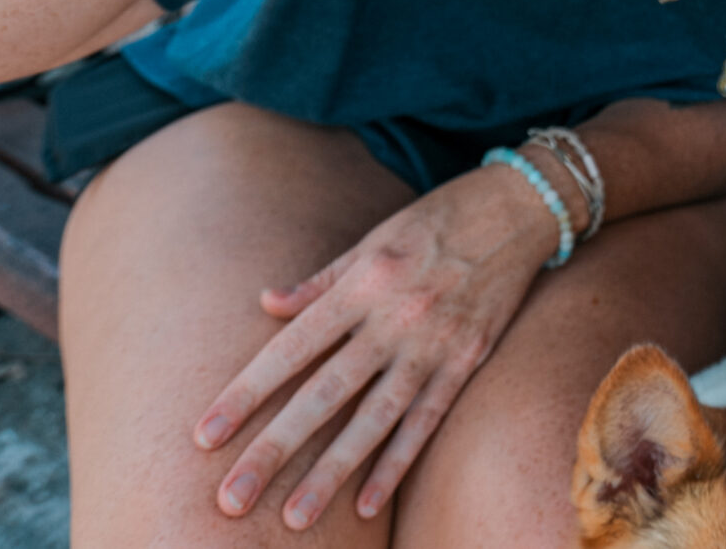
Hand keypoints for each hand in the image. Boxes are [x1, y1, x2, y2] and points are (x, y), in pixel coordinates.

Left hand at [193, 158, 564, 528]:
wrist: (521, 207)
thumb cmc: (438, 219)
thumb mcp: (373, 238)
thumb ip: (321, 280)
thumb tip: (267, 303)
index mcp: (362, 283)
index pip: (291, 348)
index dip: (246, 394)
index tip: (204, 436)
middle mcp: (394, 317)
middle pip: (324, 394)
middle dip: (275, 448)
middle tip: (231, 498)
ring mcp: (434, 343)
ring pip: (374, 419)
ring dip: (332, 472)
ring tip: (294, 518)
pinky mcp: (468, 360)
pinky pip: (428, 421)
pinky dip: (397, 462)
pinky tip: (367, 504)